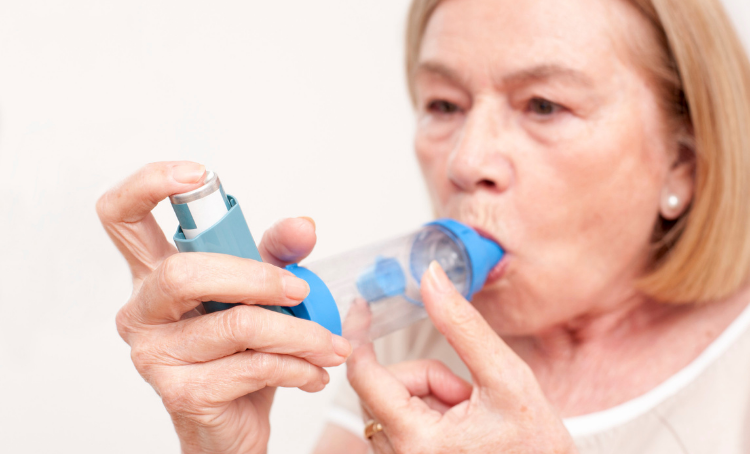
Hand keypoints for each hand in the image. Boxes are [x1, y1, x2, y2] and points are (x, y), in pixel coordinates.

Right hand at [97, 161, 350, 453]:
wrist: (233, 424)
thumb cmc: (239, 351)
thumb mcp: (260, 291)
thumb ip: (277, 253)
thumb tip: (303, 225)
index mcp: (154, 274)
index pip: (120, 216)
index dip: (148, 184)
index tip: (196, 174)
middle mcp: (141, 311)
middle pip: (184, 273)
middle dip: (258, 277)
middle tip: (301, 289)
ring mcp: (154, 355)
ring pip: (236, 324)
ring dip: (300, 333)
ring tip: (330, 346)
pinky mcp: (181, 393)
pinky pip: (252, 367)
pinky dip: (297, 366)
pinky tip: (313, 372)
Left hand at [346, 261, 575, 453]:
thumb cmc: (536, 448)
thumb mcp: (506, 378)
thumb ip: (463, 326)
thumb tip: (432, 278)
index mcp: (416, 442)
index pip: (363, 376)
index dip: (360, 335)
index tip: (363, 307)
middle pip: (383, 386)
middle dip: (425, 376)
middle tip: (467, 394)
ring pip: (391, 401)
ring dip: (428, 394)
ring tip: (469, 415)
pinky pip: (398, 421)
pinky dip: (426, 411)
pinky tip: (459, 427)